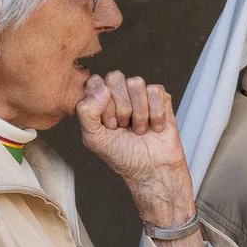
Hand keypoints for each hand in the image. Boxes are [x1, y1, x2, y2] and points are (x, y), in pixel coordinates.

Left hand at [77, 72, 195, 225]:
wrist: (151, 169)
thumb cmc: (122, 156)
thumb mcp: (93, 138)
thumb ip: (86, 112)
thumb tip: (102, 88)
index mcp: (99, 100)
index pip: (95, 82)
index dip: (101, 103)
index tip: (107, 125)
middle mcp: (118, 94)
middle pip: (115, 77)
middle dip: (120, 107)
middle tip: (123, 126)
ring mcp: (140, 95)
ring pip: (136, 83)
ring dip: (138, 113)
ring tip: (138, 128)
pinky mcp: (160, 98)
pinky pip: (155, 91)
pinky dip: (155, 114)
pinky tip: (153, 127)